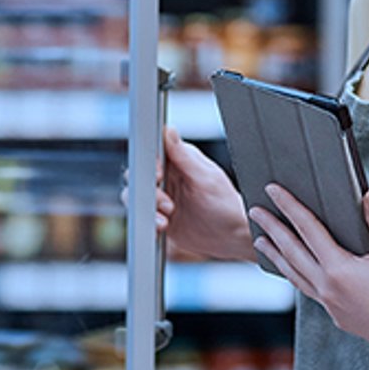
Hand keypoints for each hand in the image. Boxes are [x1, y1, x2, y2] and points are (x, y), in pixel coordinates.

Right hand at [152, 126, 255, 261]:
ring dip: (148, 208)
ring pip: (137, 196)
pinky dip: (148, 222)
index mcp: (180, 161)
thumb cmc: (226, 206)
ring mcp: (162, 197)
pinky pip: (142, 216)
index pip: (154, 152)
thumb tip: (170, 131)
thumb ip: (185, 157)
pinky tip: (162, 227)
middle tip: (167, 203)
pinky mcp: (158, 216)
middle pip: (140, 175)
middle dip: (148, 190)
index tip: (158, 176)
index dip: (151, 163)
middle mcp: (169, 177)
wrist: (230, 238)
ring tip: (166, 218)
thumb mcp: (207, 179)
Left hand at [250, 184, 368, 357]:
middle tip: (254, 210)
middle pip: (291, 252)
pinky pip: (307, 290)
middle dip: (272, 229)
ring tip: (261, 241)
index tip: (272, 189)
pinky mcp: (337, 315)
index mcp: (338, 269)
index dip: (289, 206)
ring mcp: (330, 304)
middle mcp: (327, 288)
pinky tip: (294, 271)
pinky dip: (294, 275)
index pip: (307, 229)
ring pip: (294, 274)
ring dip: (276, 255)